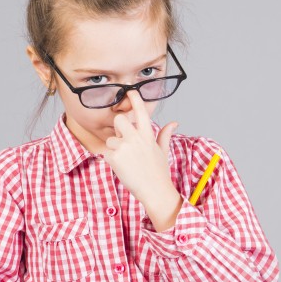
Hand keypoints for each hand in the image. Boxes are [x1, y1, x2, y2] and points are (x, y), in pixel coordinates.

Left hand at [101, 90, 182, 230]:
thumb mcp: (163, 151)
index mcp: (148, 135)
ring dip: (114, 149)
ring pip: (111, 139)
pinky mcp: (115, 158)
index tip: (130, 90)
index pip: (141, 112)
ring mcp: (125, 148)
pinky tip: (122, 169)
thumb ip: (165, 135)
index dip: (134, 99)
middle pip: (119, 120)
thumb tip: (174, 123)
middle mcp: (136, 138)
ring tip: (125, 161)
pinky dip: (111, 161)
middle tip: (123, 140)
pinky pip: (106, 154)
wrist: (155, 191)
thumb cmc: (159, 172)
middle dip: (118, 127)